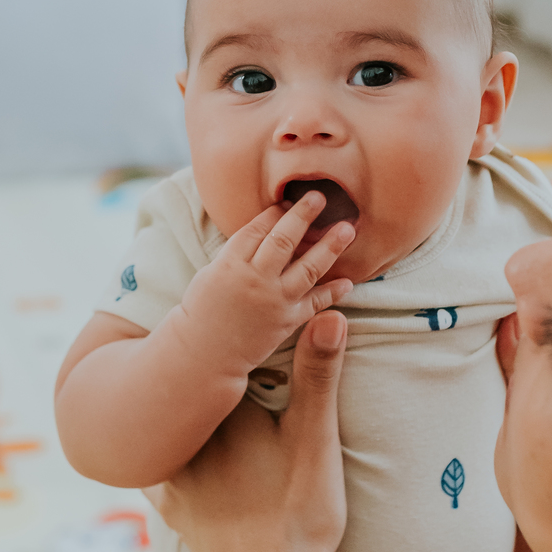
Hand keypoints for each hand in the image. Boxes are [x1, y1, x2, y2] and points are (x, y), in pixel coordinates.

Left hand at [151, 310, 348, 551]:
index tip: (235, 318)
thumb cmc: (296, 515)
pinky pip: (161, 463)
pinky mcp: (170, 505)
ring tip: (190, 386)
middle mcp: (185, 438)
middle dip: (200, 372)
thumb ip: (318, 376)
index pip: (216, 358)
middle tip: (213, 341)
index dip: (227, 339)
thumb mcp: (314, 440)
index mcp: (219, 412)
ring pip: (171, 426)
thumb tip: (329, 313)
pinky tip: (179, 442)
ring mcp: (172, 474)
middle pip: (189, 390)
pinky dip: (171, 447)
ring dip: (181, 409)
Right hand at [176, 192, 354, 381]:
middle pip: (284, 240)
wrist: (204, 355)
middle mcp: (254, 279)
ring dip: (330, 247)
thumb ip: (238, 253)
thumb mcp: (211, 273)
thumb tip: (267, 229)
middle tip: (320, 197)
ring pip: (308, 268)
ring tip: (347, 230)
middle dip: (303, 216)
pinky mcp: (286, 322)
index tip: (288, 201)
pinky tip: (347, 281)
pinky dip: (333, 292)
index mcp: (230, 264)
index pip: (257, 229)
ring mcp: (273, 301)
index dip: (274, 212)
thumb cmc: (203, 311)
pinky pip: (315, 303)